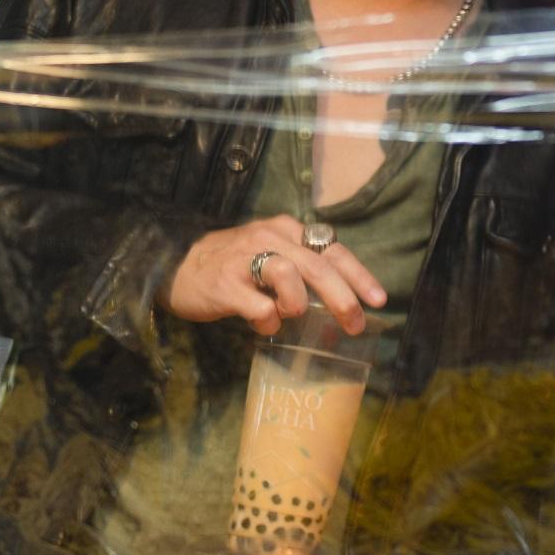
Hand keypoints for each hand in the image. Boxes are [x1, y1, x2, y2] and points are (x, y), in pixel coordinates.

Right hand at [159, 214, 386, 335]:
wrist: (175, 265)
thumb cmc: (232, 265)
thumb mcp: (270, 254)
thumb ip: (302, 270)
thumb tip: (339, 301)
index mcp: (286, 230)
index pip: (333, 250)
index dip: (360, 276)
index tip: (379, 300)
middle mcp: (269, 237)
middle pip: (318, 266)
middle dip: (343, 299)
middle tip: (356, 324)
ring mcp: (245, 259)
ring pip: (290, 277)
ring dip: (298, 304)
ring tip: (289, 314)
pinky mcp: (225, 283)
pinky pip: (259, 306)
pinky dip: (268, 320)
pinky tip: (262, 323)